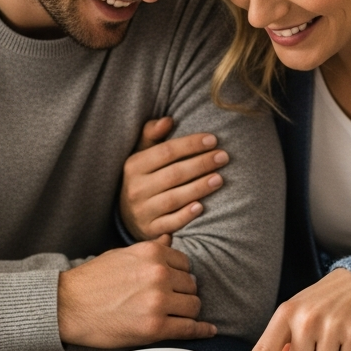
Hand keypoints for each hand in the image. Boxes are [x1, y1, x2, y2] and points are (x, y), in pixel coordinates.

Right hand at [58, 235, 216, 347]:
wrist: (68, 306)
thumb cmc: (93, 280)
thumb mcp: (122, 254)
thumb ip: (151, 249)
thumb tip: (170, 239)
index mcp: (151, 253)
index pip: (185, 263)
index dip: (180, 275)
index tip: (175, 284)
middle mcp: (158, 274)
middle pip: (191, 284)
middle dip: (185, 293)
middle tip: (174, 301)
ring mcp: (158, 301)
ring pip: (193, 305)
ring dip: (188, 310)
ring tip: (179, 315)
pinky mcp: (155, 327)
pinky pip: (188, 328)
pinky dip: (201, 330)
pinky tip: (208, 330)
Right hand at [119, 116, 228, 240]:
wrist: (127, 215)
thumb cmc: (143, 177)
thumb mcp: (141, 154)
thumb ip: (151, 134)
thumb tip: (168, 120)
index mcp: (133, 165)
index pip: (166, 151)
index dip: (191, 144)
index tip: (213, 139)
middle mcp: (136, 188)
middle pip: (174, 174)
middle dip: (201, 164)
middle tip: (223, 157)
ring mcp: (142, 211)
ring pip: (174, 198)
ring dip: (199, 187)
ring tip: (219, 179)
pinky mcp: (150, 230)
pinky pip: (171, 223)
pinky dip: (186, 215)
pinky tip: (202, 206)